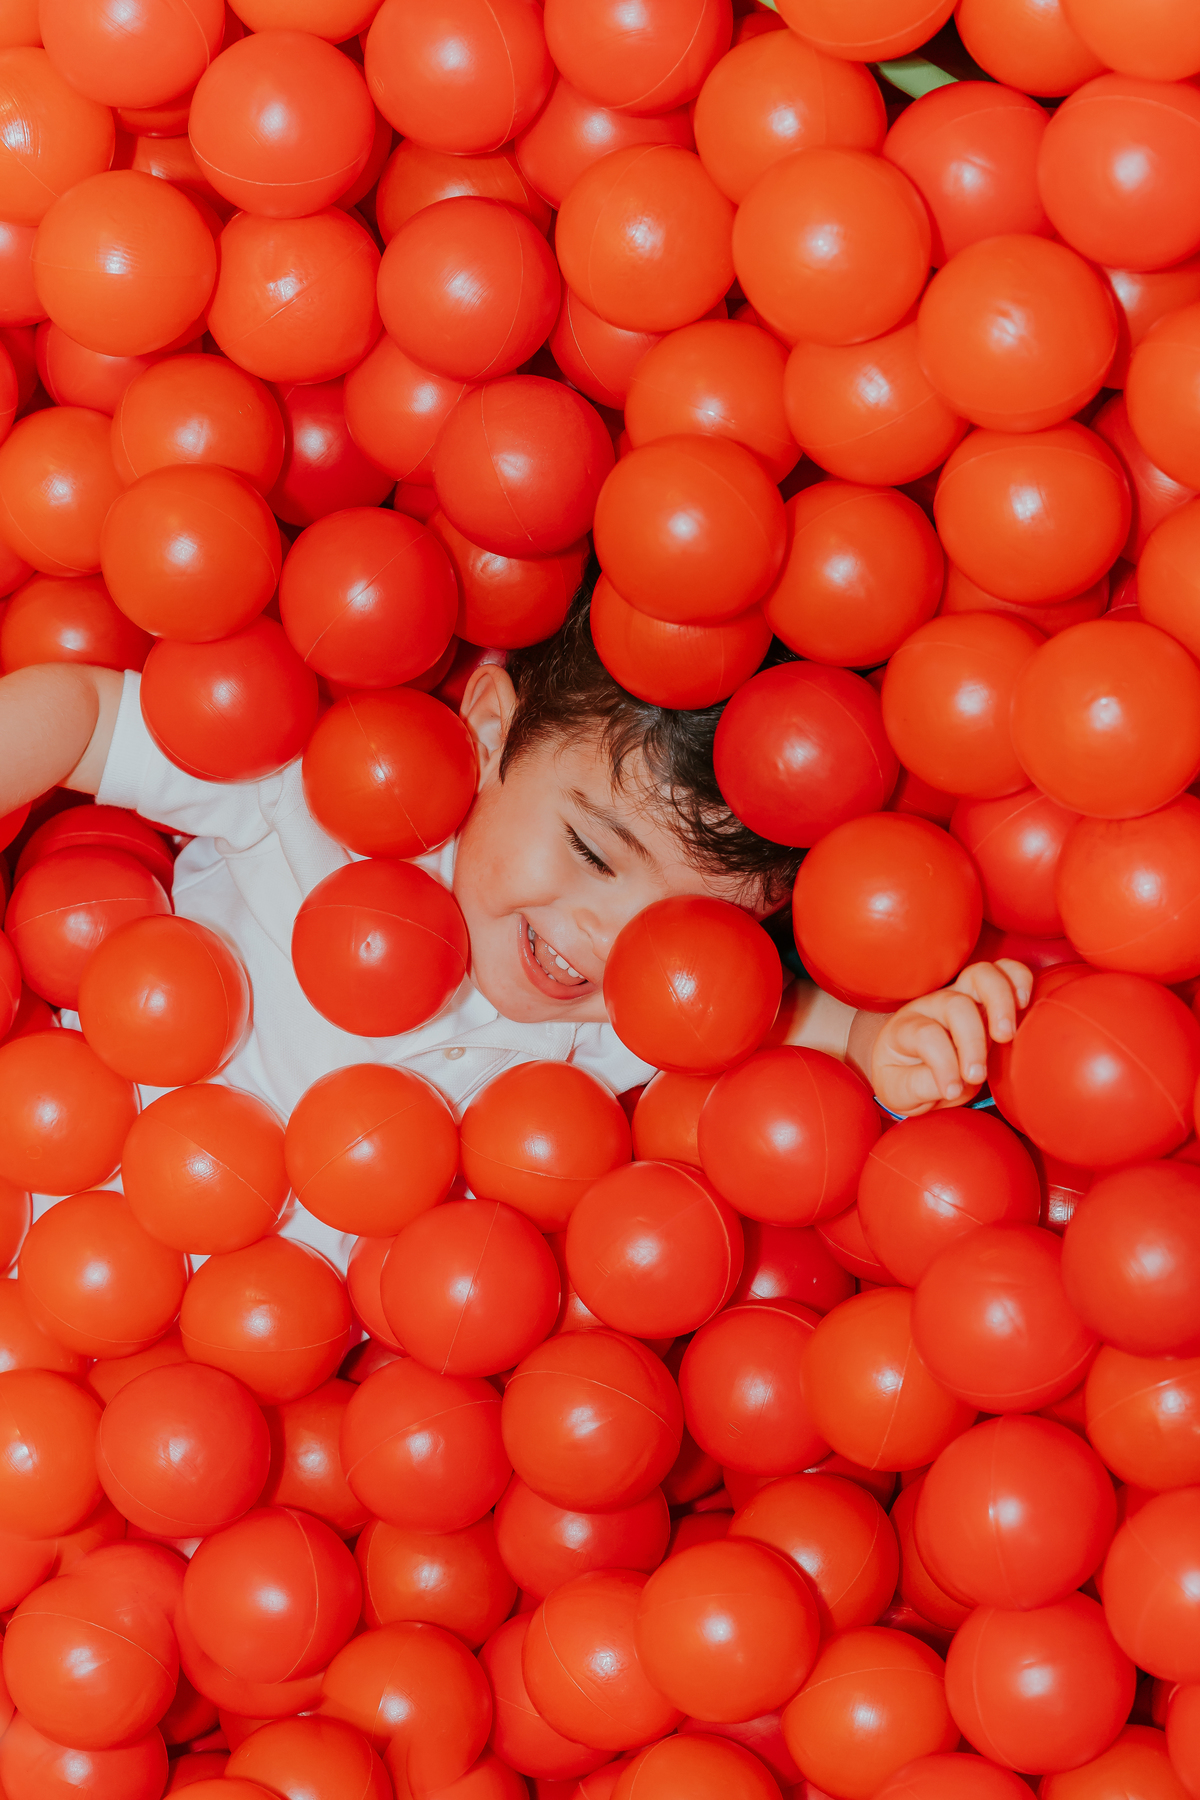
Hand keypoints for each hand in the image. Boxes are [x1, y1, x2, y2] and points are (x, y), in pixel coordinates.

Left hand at [869, 959, 1033, 1117]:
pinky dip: (1018, 980)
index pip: (927, 1035)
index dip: (943, 1065)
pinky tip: (1025, 1004)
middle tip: (978, 1075)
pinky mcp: (982, 992)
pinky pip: (1004, 970)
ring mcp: (958, 993)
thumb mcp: (900, 1092)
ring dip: (1000, 1002)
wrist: (906, 1063)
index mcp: (904, 1028)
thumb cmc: (905, 1078)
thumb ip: (921, 1087)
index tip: (952, 1092)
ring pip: (980, 975)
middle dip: (972, 1041)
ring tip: (1007, 1035)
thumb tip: (955, 1084)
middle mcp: (931, 1004)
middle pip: (955, 1004)